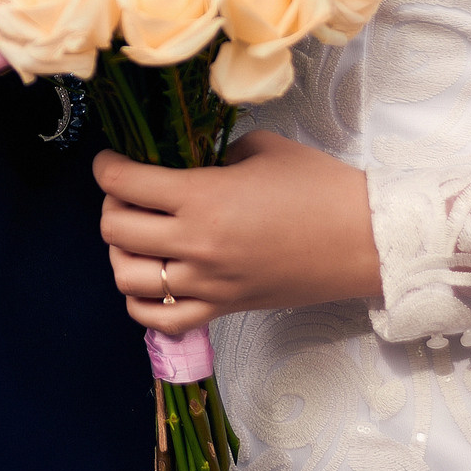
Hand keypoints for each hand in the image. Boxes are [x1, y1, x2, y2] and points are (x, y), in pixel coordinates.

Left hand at [94, 130, 377, 337]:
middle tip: (127, 193)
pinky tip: (150, 281)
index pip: (125, 183)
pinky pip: (161, 320)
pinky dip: (142, 303)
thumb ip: (215, 153)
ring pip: (127, 278)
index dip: (106, 167)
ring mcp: (208, 283)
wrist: (365, 241)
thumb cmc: (320, 188)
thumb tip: (190, 161)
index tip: (109, 160)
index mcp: (203, 197)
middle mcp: (197, 244)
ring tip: (138, 237)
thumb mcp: (262, 149)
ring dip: (121, 254)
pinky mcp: (223, 309)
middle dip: (111, 206)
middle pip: (115, 230)